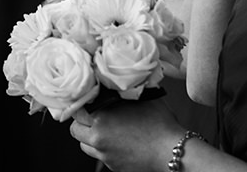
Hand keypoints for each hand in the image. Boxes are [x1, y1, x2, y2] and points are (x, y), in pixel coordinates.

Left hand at [69, 100, 185, 170]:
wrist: (171, 152)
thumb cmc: (160, 125)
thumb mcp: (144, 99)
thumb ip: (127, 91)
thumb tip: (121, 82)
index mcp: (101, 120)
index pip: (76, 111)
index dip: (81, 104)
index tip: (86, 100)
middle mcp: (98, 139)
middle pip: (75, 131)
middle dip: (82, 122)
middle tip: (94, 114)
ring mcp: (105, 156)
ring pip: (85, 146)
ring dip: (90, 137)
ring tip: (106, 129)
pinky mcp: (113, 167)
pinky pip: (101, 156)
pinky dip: (105, 148)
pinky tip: (120, 141)